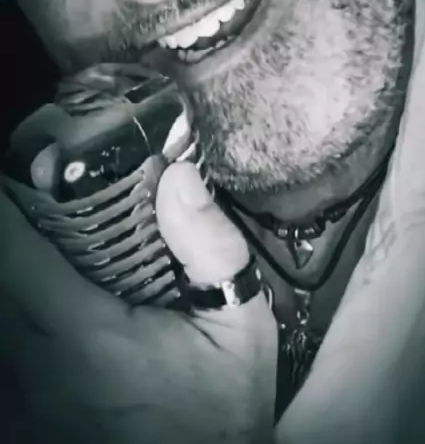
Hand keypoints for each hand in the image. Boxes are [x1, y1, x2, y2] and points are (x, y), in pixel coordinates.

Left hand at [0, 161, 276, 443]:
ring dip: (22, 261)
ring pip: (5, 302)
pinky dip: (26, 301)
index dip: (9, 205)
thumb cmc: (222, 409)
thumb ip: (212, 248)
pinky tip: (64, 289)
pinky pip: (12, 334)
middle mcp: (37, 363)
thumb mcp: (243, 328)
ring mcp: (24, 392)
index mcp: (84, 334)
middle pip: (1, 273)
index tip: (31, 172)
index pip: (12, 253)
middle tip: (50, 193)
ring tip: (61, 238)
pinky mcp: (24, 409)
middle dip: (18, 225)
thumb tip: (178, 177)